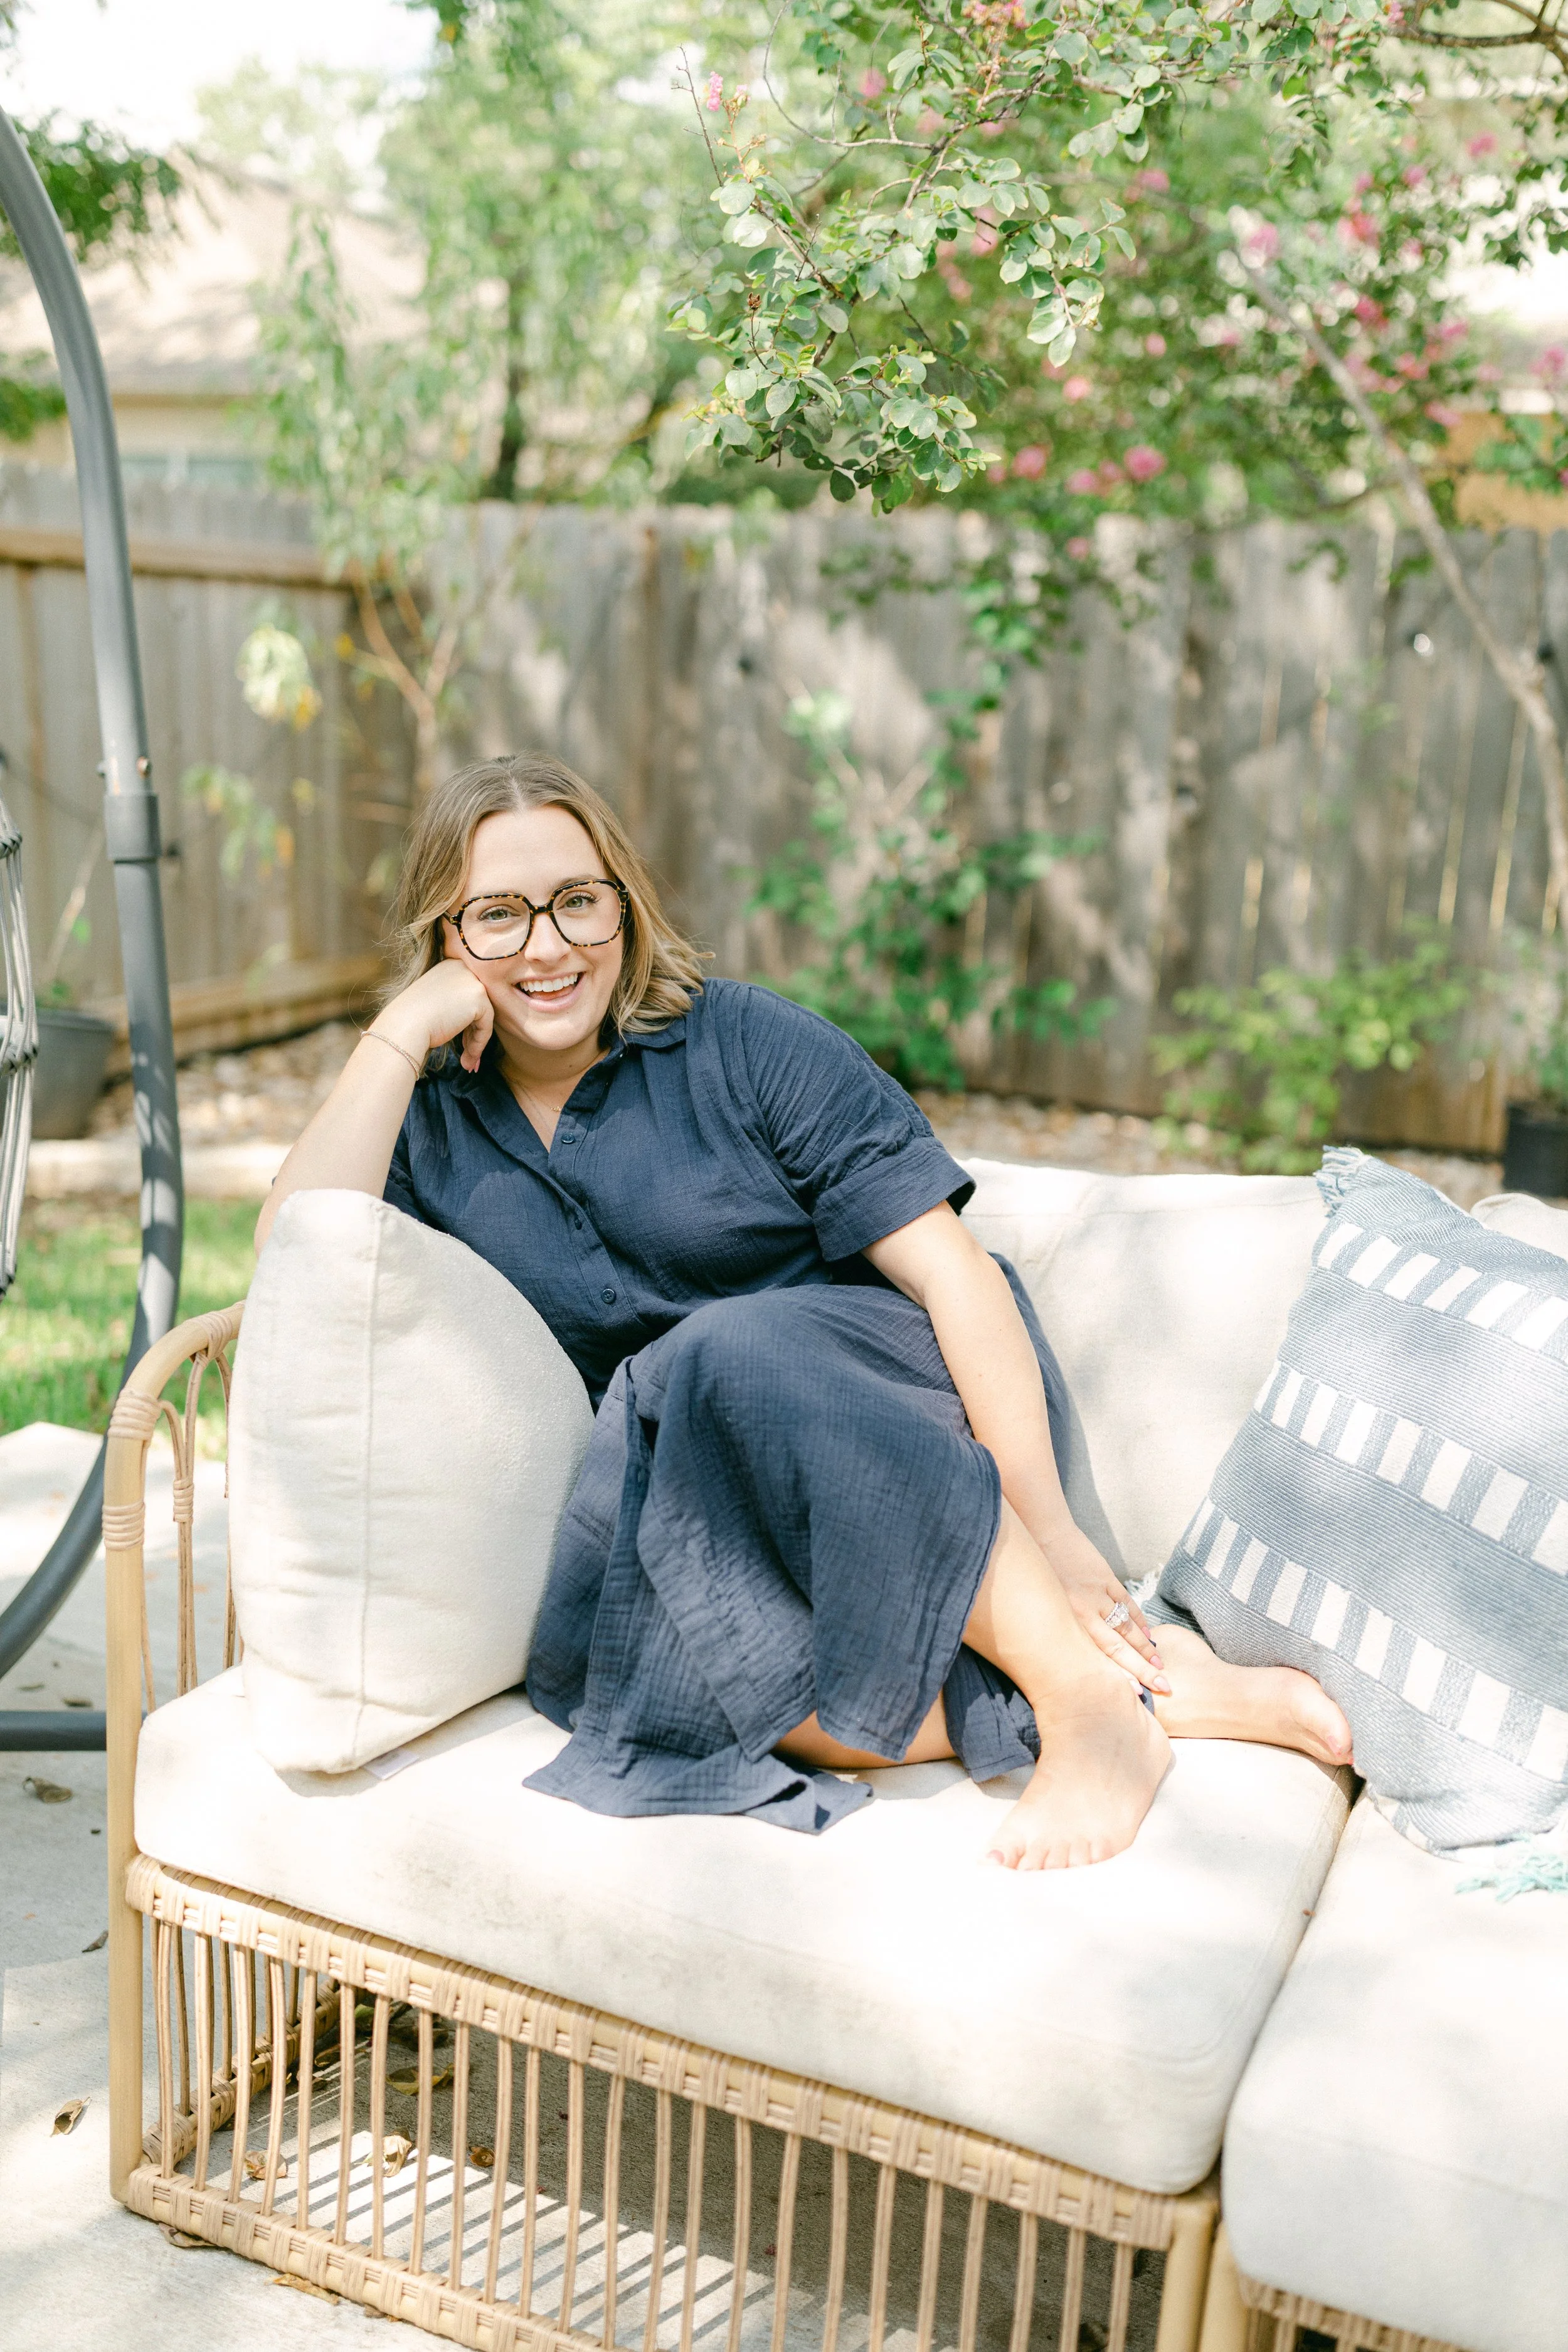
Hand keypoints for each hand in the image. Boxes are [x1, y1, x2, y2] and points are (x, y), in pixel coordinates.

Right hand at [371, 961, 493, 1074]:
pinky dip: (479, 1044)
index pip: (467, 995)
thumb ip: (453, 1004)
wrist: (404, 1026)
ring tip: (467, 1062)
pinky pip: (486, 1025)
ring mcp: (472, 980)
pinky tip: (468, 1058)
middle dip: (473, 1032)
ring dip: (476, 1042)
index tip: (461, 1041)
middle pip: (478, 1005)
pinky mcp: (479, 996)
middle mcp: (462, 968)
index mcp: (449, 966)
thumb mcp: (434, 1003)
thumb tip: (468, 1018)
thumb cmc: (411, 1020)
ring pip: (483, 1017)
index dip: (466, 1020)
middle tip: (467, 1054)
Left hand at [1043, 1522, 1169, 1693]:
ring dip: (1144, 1646)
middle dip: (1141, 1669)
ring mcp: (1096, 1594)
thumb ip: (1061, 1629)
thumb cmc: (1037, 1573)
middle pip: (1118, 1647)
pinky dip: (1139, 1618)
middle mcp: (1082, 1611)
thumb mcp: (1043, 1606)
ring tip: (1159, 1665)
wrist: (1041, 1532)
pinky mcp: (1104, 1577)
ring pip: (1126, 1626)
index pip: (1098, 1656)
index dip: (1119, 1676)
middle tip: (1162, 1687)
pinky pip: (1126, 1602)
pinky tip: (1148, 1633)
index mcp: (1065, 1621)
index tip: (1138, 1695)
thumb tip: (1075, 1655)